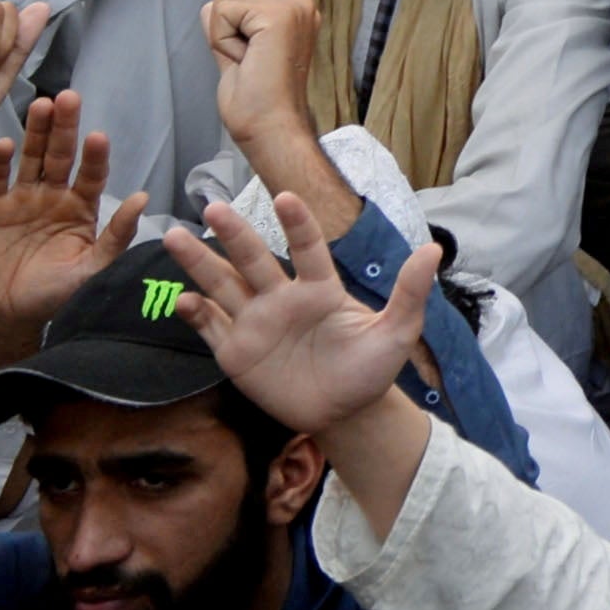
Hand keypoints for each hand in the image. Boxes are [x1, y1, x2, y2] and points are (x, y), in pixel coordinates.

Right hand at [155, 180, 445, 433]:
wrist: (346, 413)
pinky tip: (181, 300)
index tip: (285, 196)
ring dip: (200, 263)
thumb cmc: (371, 369)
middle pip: (254, 261)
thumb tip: (434, 249)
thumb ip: (410, 293)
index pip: (307, 249)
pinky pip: (212, 330)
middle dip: (234, 234)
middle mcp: (283, 299)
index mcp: (320, 290)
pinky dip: (196, 315)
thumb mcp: (397, 333)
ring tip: (176, 236)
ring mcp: (257, 324)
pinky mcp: (237, 354)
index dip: (297, 225)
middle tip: (214, 205)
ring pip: (224, 286)